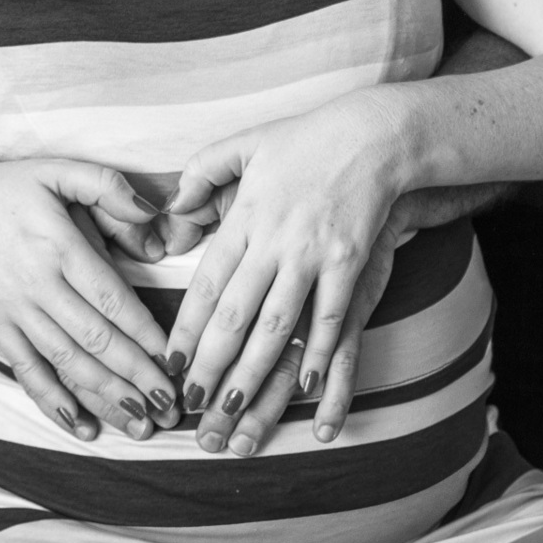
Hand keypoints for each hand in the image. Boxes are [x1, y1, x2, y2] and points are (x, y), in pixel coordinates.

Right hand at [0, 158, 180, 442]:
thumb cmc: (10, 189)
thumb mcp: (59, 170)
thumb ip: (108, 185)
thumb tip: (151, 213)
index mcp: (59, 246)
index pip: (110, 299)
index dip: (144, 333)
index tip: (174, 359)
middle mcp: (37, 285)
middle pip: (94, 339)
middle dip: (136, 376)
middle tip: (171, 405)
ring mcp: (14, 312)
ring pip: (66, 363)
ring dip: (105, 397)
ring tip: (141, 425)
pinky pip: (28, 372)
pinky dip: (54, 403)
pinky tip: (83, 427)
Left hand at [164, 94, 405, 435]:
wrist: (372, 134)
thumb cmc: (305, 140)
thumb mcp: (245, 143)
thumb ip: (203, 173)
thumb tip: (174, 206)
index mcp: (246, 214)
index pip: (207, 282)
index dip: (187, 327)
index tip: (170, 361)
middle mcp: (274, 239)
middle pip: (236, 313)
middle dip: (211, 363)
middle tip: (192, 402)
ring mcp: (313, 253)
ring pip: (277, 324)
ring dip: (255, 371)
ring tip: (234, 408)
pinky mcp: (350, 261)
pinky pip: (331, 316)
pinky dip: (317, 353)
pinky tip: (305, 387)